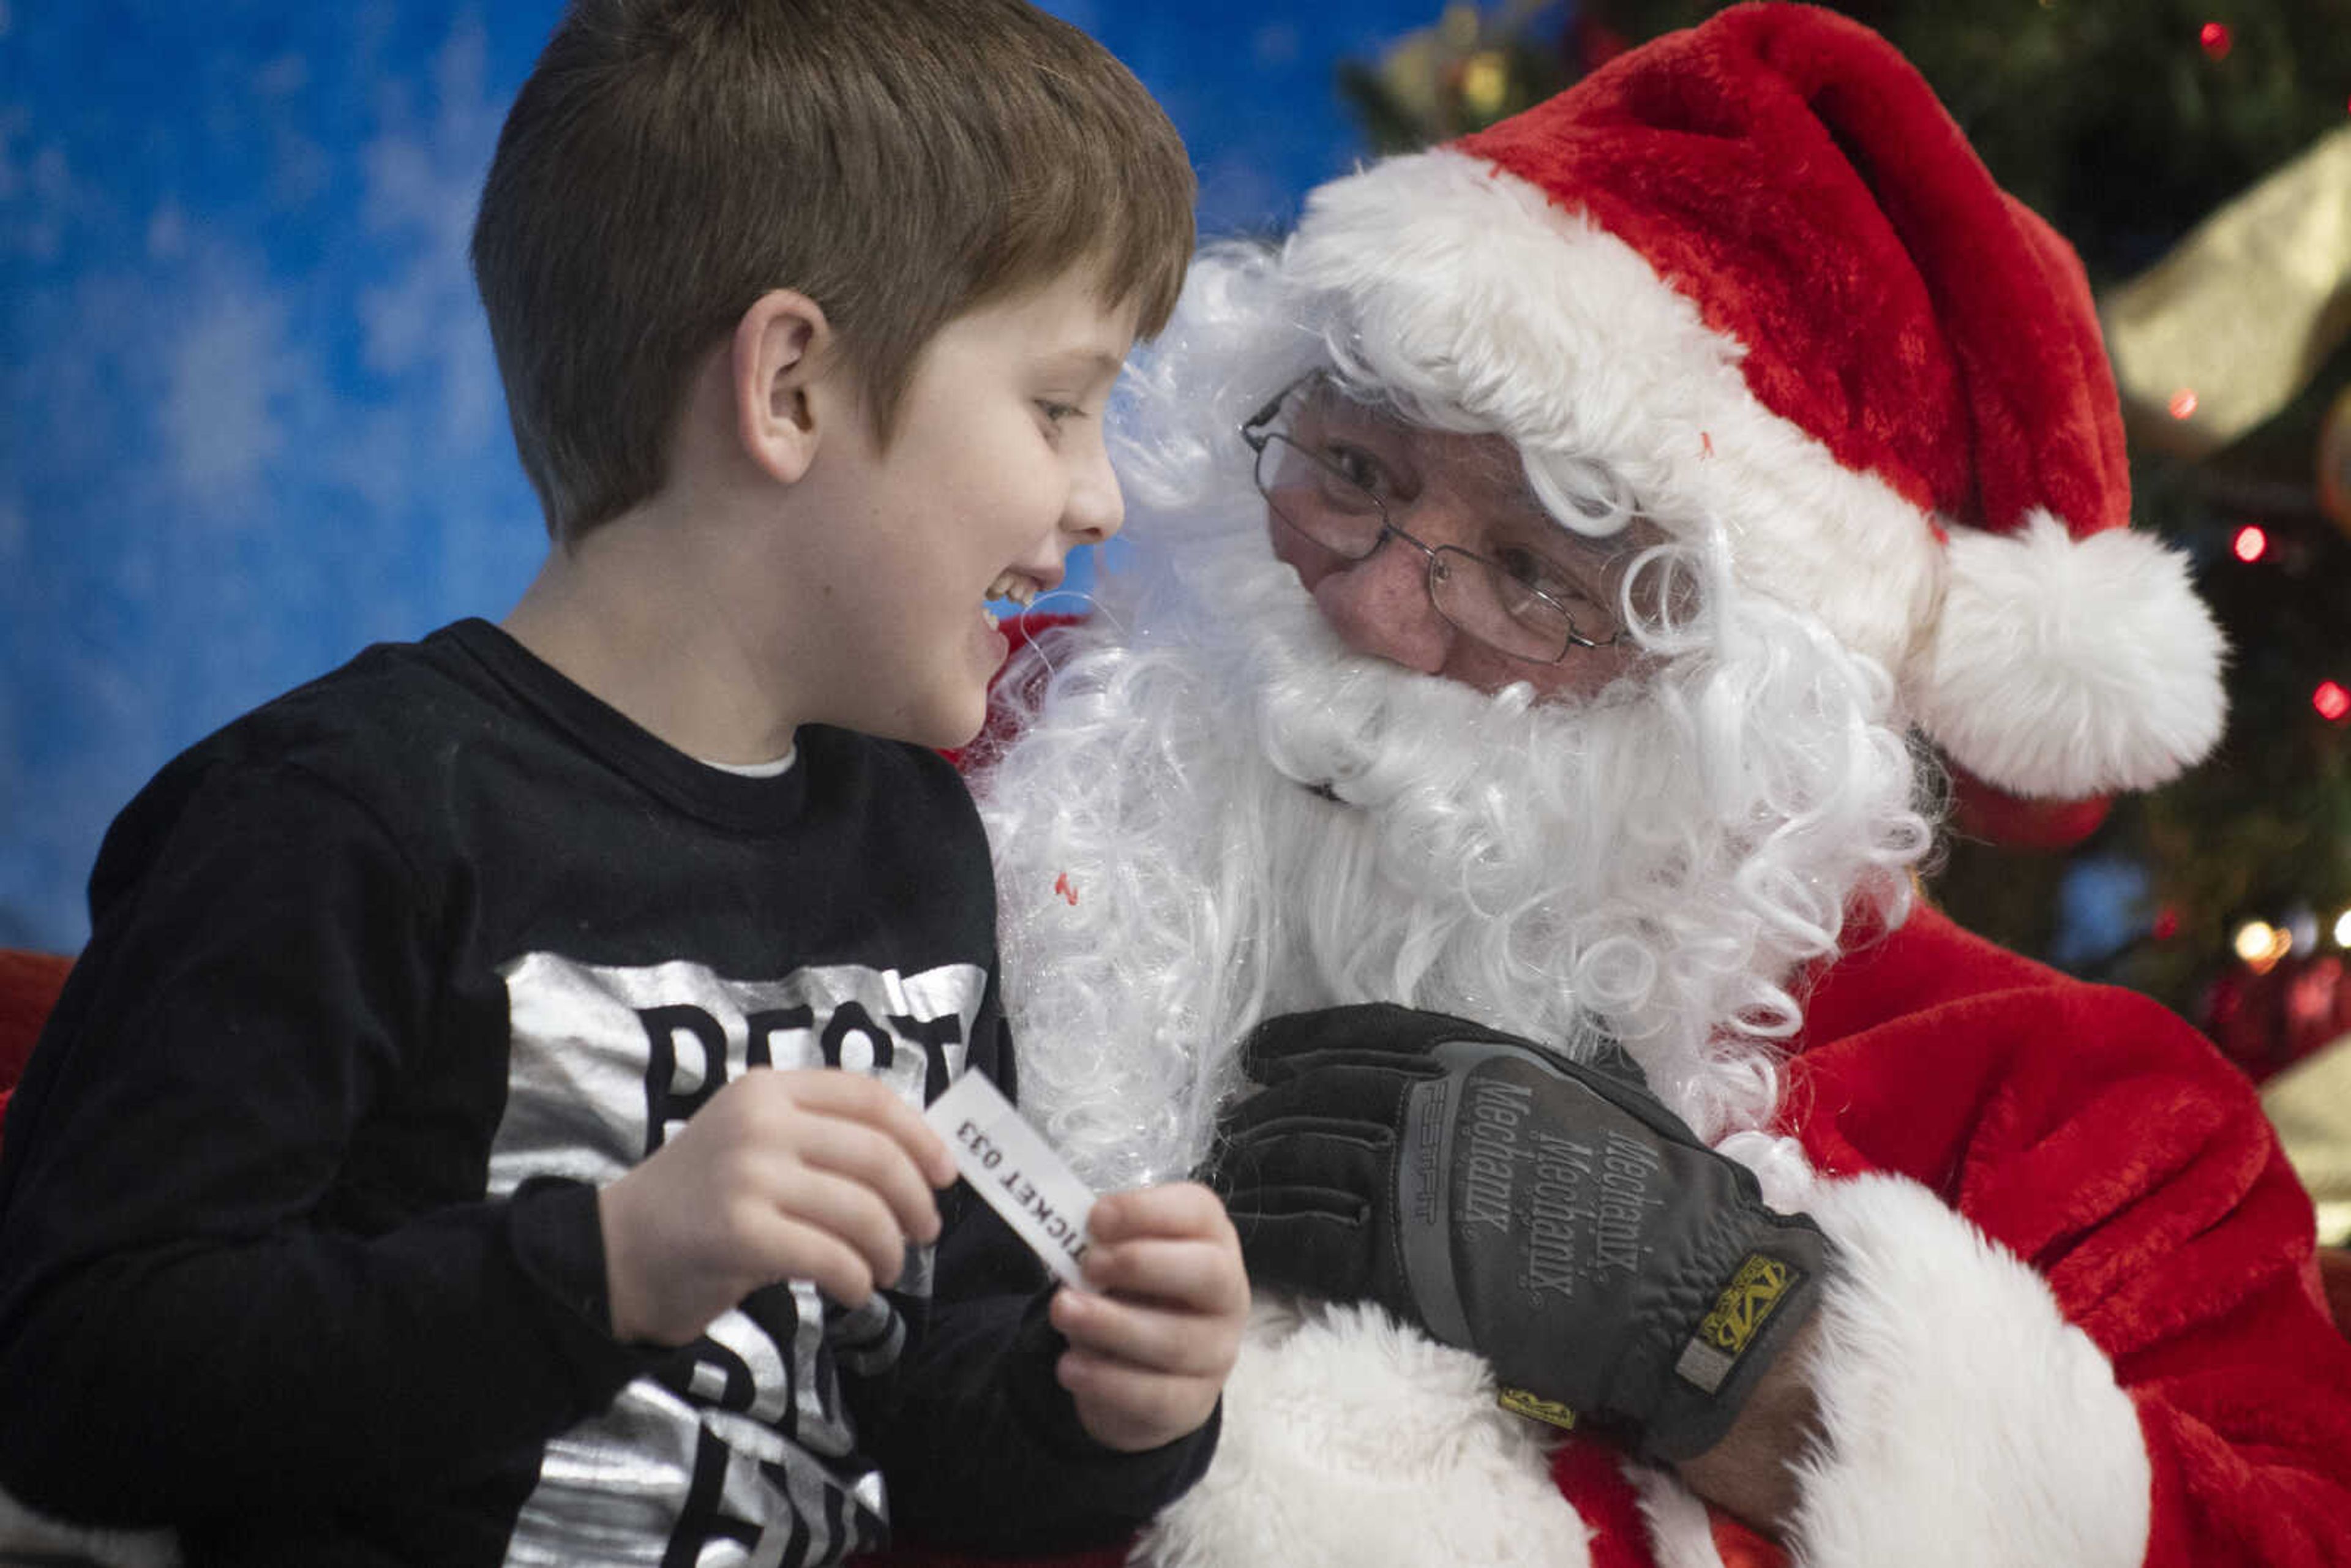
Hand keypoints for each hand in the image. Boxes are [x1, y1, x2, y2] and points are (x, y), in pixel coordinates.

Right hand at [599, 1067, 955, 1345]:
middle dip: (914, 1200)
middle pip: (876, 1154)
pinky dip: (856, 1278)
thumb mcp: (755, 1144)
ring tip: (884, 1269)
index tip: (946, 1172)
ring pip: (860, 1208)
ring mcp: (748, 1174)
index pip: (868, 1096)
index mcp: (769, 1090)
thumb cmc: (701, 1203)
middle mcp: (760, 1121)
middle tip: (923, 1233)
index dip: (920, 1135)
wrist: (616, 1253)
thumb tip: (918, 1163)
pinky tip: (854, 1290)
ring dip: (888, 1248)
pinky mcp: (740, 1231)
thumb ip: (820, 1138)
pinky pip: (830, 1255)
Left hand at [1048, 1182, 1248, 1452]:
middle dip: (1140, 1264)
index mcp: (1211, 1239)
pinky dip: (1106, 1380)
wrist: (1142, 1371)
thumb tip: (1070, 1239)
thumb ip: (1104, 1244)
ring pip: (1176, 1341)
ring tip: (1063, 1312)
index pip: (1199, 1212)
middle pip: (1207, 1272)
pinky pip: (1155, 1396)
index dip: (1146, 1211)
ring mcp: (1217, 1352)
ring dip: (1111, 1325)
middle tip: (1088, 1265)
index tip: (1095, 1219)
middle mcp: (1227, 1293)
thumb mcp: (1119, 1257)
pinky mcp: (1193, 1403)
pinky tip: (1070, 1366)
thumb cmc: (1131, 1293)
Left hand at [1211, 1004, 1828, 1462]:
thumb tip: (1488, 1063)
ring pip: (1299, 1163)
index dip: (1299, 1042)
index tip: (1260, 1054)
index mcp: (1474, 1062)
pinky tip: (1243, 1234)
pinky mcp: (1398, 1260)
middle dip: (1263, 1110)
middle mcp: (1429, 1107)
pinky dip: (1266, 1231)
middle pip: (1315, 1098)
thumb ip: (1525, 1070)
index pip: (1359, 1035)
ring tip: (1226, 1175)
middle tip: (1231, 1122)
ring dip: (1252, 1167)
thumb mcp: (1594, 1089)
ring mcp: (1408, 1183)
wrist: (1677, 1289)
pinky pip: (1306, 1237)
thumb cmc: (1652, 1190)